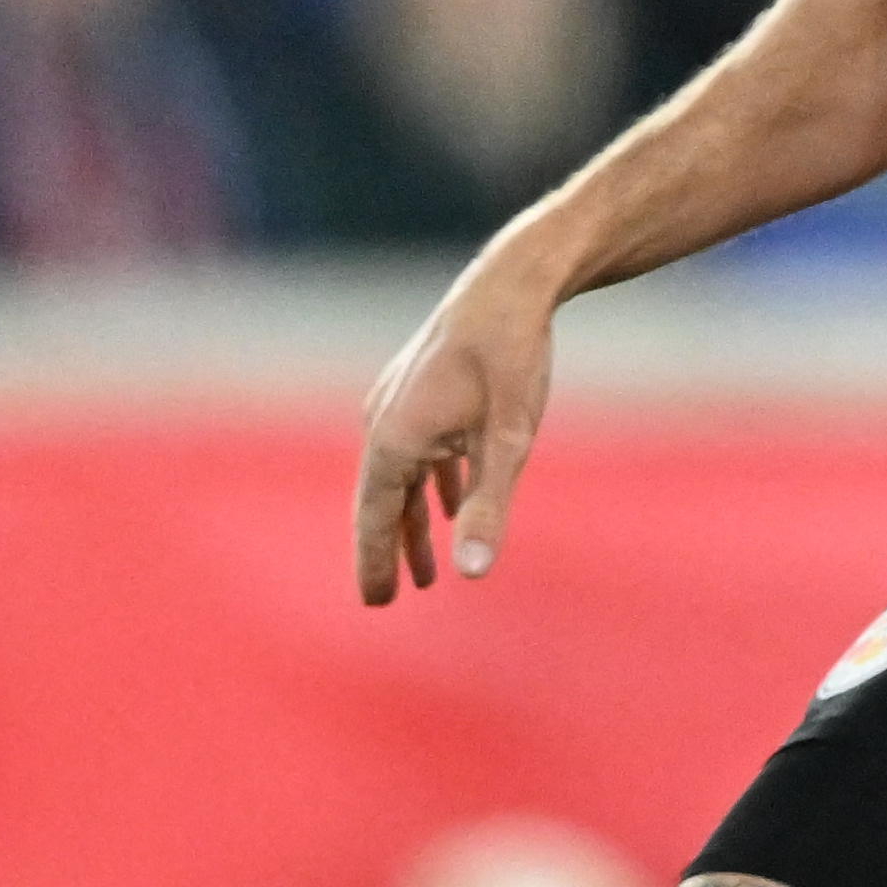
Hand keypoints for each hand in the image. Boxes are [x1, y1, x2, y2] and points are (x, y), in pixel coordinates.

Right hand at [355, 252, 563, 602]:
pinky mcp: (422, 389)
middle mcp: (385, 421)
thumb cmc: (512, 358)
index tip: (375, 603)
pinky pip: (420, 451)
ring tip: (425, 570)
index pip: (374, 517)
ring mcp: (400, 402)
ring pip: (401, 477)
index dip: (375, 562)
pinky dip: (430, 485)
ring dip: (413, 522)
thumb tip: (474, 574)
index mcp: (394, 439)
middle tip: (388, 598)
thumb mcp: (509, 440)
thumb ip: (489, 508)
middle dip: (388, 550)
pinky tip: (449, 505)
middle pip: (381, 501)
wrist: (513, 283)